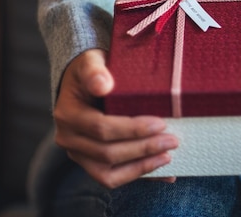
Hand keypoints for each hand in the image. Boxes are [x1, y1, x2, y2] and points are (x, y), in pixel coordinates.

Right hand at [53, 49, 178, 187]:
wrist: (84, 82)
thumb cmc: (92, 70)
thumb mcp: (91, 61)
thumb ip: (95, 71)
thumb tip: (103, 85)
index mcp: (68, 115)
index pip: (102, 128)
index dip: (132, 129)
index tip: (160, 123)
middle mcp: (68, 139)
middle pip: (107, 153)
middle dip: (143, 148)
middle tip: (172, 140)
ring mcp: (78, 155)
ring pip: (108, 173)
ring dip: (141, 167)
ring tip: (168, 156)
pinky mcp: (89, 164)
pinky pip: (112, 178)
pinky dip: (137, 175)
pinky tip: (162, 173)